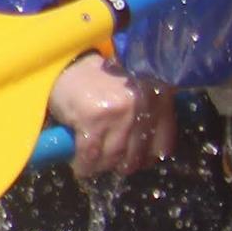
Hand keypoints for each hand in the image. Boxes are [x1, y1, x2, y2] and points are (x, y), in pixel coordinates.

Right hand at [48, 52, 176, 177]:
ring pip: (113, 158)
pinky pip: (90, 155)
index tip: (135, 160)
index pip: (163, 145)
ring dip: (100, 167)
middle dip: (119, 164)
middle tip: (107, 161)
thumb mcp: (134, 94)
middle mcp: (144, 104)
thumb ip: (145, 117)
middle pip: (136, 156)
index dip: (147, 158)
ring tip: (92, 163)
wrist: (68, 63)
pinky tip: (80, 165)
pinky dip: (84, 165)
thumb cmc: (102, 81)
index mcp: (159, 97)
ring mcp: (120, 111)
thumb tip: (143, 157)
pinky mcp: (94, 118)